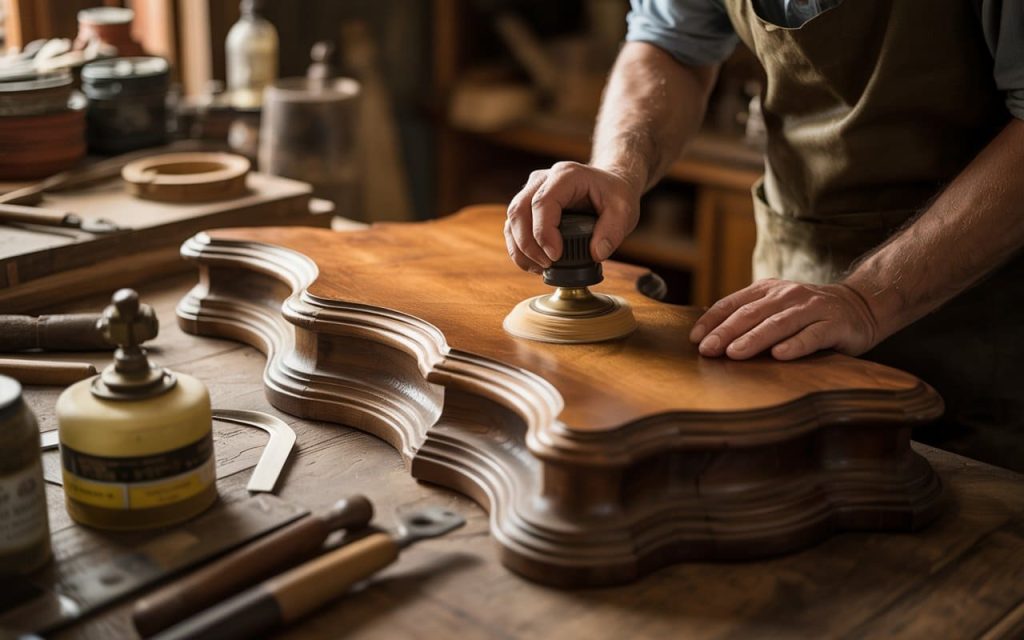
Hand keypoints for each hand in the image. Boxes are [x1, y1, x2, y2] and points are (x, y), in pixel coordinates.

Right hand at [505, 161, 640, 273]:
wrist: (608, 185)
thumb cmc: (614, 194)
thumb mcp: (625, 209)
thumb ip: (613, 230)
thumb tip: (596, 254)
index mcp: (565, 175)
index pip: (542, 202)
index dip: (543, 232)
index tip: (555, 256)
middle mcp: (543, 179)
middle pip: (518, 210)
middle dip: (527, 244)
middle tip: (546, 265)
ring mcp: (532, 191)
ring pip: (512, 220)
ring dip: (520, 249)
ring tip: (539, 268)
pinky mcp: (528, 205)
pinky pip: (514, 227)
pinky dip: (520, 248)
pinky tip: (535, 263)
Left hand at [689, 279, 880, 359]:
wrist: (860, 305)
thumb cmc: (807, 314)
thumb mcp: (775, 308)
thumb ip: (748, 317)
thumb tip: (707, 338)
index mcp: (768, 290)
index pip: (733, 303)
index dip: (712, 320)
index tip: (695, 339)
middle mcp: (788, 295)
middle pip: (751, 314)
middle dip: (726, 332)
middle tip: (708, 350)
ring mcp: (812, 308)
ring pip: (778, 324)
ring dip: (754, 338)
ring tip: (734, 353)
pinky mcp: (835, 324)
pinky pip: (812, 336)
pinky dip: (795, 345)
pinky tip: (780, 355)